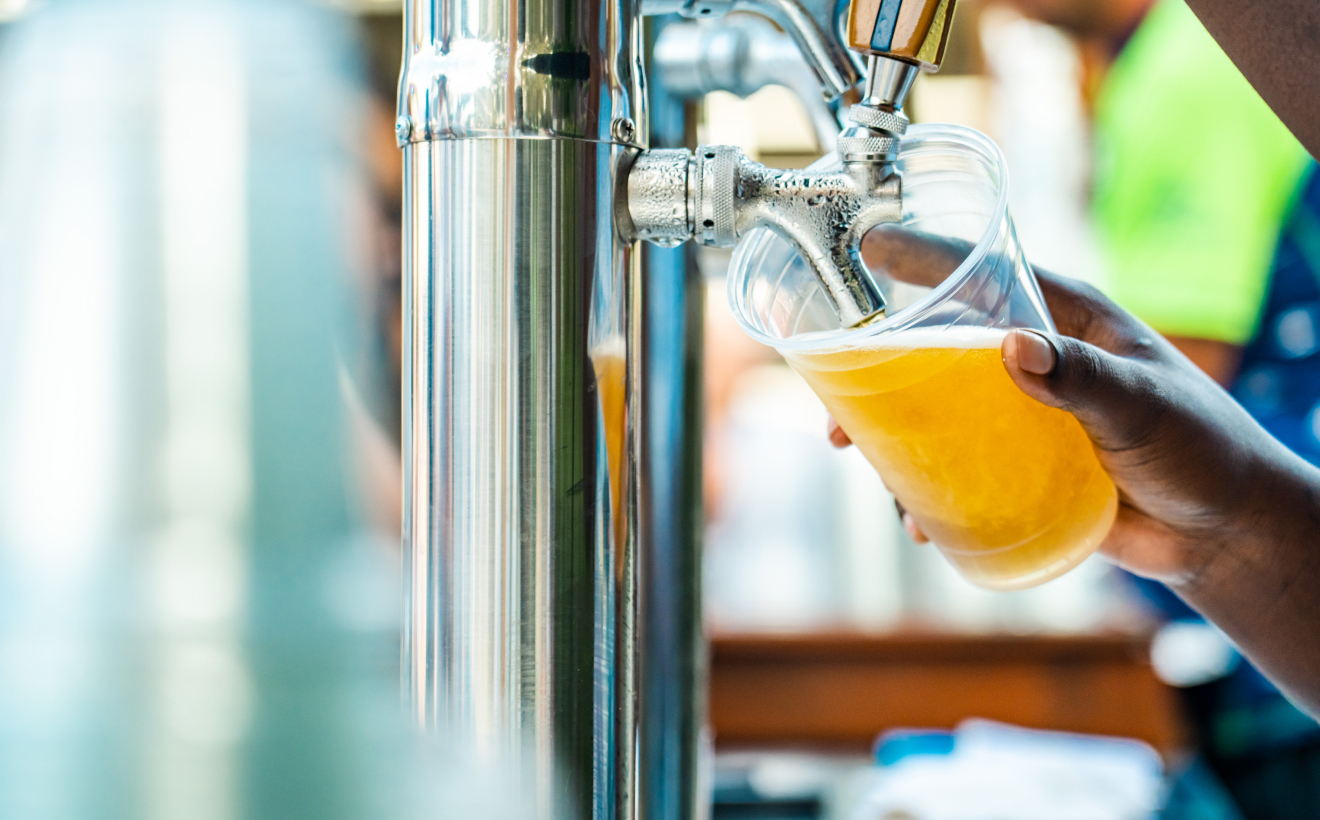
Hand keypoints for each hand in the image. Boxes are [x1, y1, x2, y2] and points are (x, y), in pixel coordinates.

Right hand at [829, 267, 1304, 583]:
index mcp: (1064, 319)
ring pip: (937, 415)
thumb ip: (1083, 377)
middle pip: (938, 350)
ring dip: (892, 440)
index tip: (870, 246)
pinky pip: (958, 472)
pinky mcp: (1018, 469)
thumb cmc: (1200, 448)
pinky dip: (928, 493)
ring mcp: (1020, 417)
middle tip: (838, 406)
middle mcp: (1032, 360)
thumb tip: (1013, 348)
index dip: (924, 258)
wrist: (1221, 530)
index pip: (984, 273)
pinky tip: (919, 520)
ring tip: (867, 465)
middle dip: (879, 373)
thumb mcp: (1144, 405)